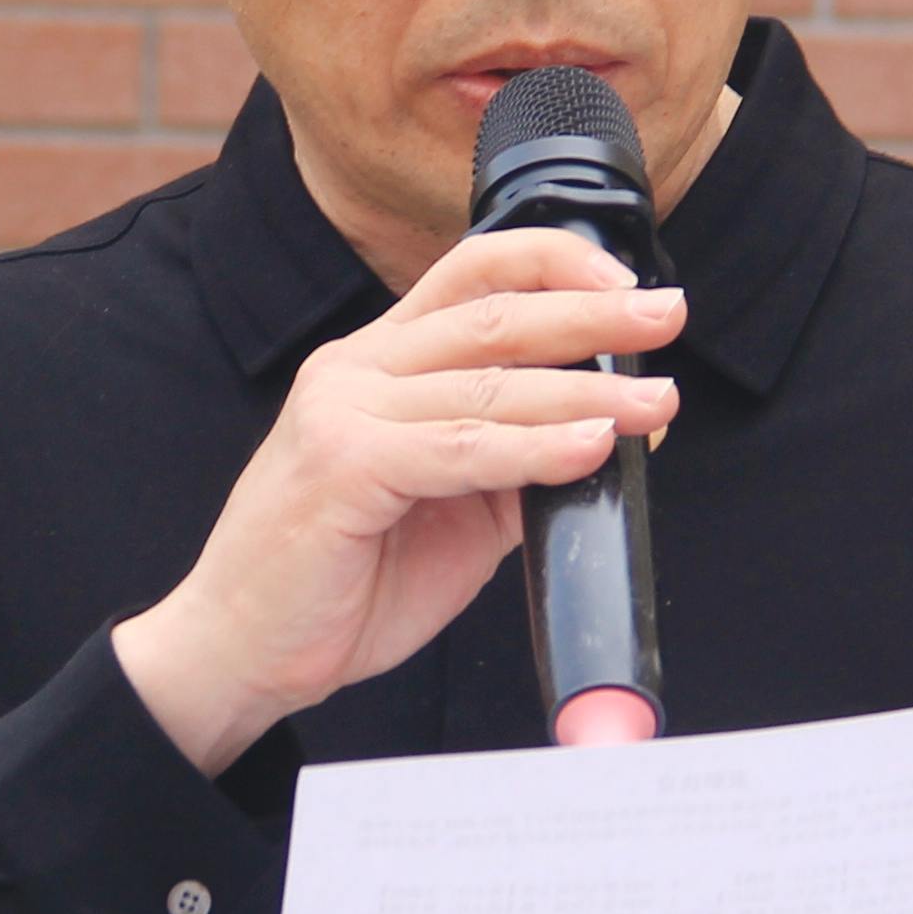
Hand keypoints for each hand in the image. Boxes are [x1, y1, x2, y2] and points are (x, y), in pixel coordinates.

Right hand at [113, 226, 680, 776]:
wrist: (246, 649)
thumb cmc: (342, 582)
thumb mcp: (452, 509)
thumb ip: (514, 462)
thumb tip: (614, 429)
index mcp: (379, 361)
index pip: (473, 274)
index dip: (555, 264)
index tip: (630, 281)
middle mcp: (356, 368)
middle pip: (492, 314)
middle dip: (592, 312)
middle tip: (666, 316)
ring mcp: (344, 411)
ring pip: (487, 381)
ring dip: (586, 388)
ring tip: (653, 402)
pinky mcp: (343, 465)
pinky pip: (461, 449)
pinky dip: (534, 446)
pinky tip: (590, 446)